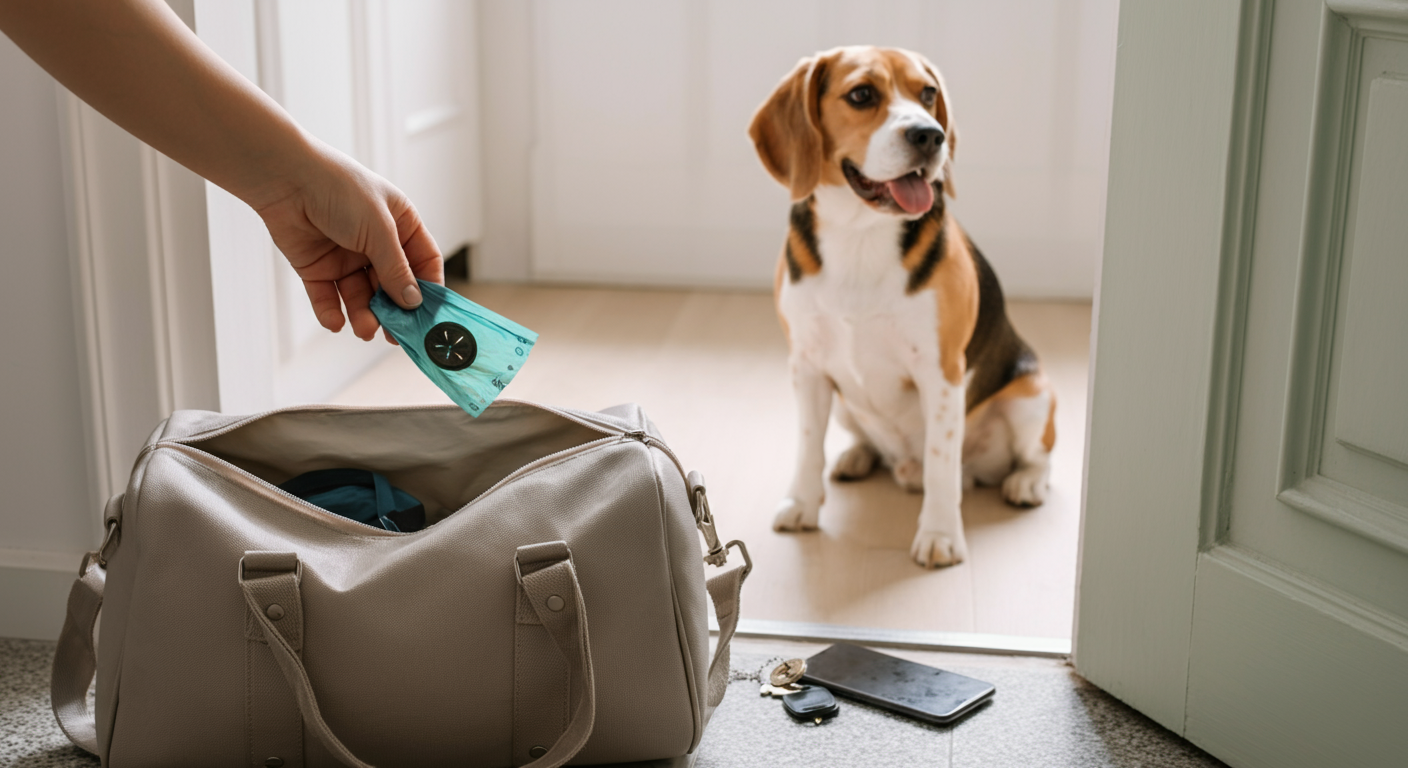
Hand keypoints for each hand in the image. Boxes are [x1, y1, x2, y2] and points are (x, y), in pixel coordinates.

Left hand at [254, 148, 443, 341]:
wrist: (285, 179)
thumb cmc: (339, 189)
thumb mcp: (379, 230)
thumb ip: (396, 269)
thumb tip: (413, 302)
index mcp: (400, 224)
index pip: (423, 262)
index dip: (428, 288)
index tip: (429, 316)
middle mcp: (376, 243)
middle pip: (392, 285)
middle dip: (394, 310)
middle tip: (396, 335)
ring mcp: (346, 256)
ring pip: (361, 295)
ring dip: (364, 314)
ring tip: (364, 329)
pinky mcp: (317, 267)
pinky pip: (327, 297)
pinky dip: (331, 312)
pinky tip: (336, 322)